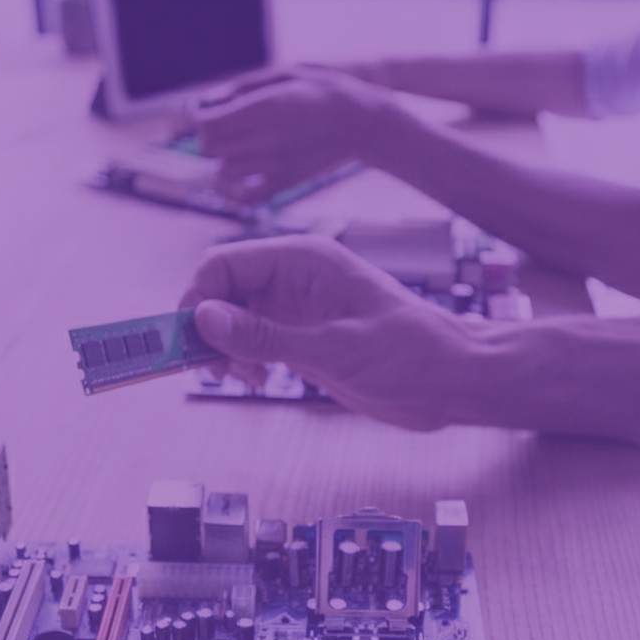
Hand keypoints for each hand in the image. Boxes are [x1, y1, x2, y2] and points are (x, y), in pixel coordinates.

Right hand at [180, 234, 477, 429]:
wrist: (450, 380)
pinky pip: (253, 341)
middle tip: (211, 368)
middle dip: (208, 328)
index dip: (197, 297)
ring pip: (232, 319)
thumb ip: (265, 335)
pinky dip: (244, 360)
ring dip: (224, 348)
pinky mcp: (302, 337)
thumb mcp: (332, 348)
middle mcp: (294, 279)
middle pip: (222, 291)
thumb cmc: (409, 352)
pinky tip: (258, 379)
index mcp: (303, 260)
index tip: (189, 340)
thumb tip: (204, 318)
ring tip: (242, 377)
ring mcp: (297, 309)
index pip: (224, 263)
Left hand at [196, 67, 400, 204]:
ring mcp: (276, 164)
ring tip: (238, 149)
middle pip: (210, 149)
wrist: (363, 124)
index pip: (208, 124)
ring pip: (224, 171)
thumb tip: (208, 100)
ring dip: (223, 161)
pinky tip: (238, 183)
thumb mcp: (287, 74)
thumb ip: (244, 86)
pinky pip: (246, 198)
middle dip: (209, 138)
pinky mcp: (286, 182)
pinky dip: (234, 193)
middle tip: (224, 130)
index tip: (209, 113)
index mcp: (265, 107)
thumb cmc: (325, 91)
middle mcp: (267, 138)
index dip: (200, 119)